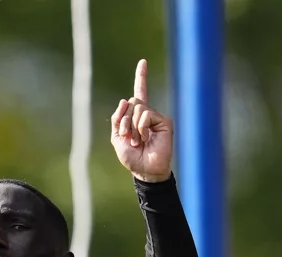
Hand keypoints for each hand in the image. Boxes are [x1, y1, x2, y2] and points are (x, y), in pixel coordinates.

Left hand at [110, 59, 172, 182]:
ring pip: (137, 108)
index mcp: (136, 116)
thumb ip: (118, 119)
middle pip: (131, 102)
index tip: (143, 62)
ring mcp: (156, 117)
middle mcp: (148, 113)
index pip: (139, 93)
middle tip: (128, 137)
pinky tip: (146, 138)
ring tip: (138, 141)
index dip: (141, 77)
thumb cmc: (132, 157)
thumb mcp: (117, 138)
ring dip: (132, 126)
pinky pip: (146, 115)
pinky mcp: (164, 121)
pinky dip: (141, 127)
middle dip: (124, 120)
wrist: (144, 169)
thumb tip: (125, 99)